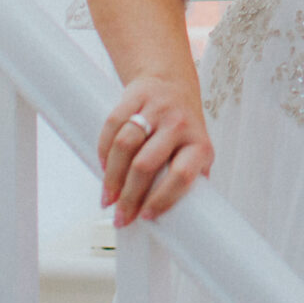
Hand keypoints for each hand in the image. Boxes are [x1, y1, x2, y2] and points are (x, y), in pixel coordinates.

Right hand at [99, 75, 212, 224]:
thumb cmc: (184, 127)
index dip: (162, 199)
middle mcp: (180, 124)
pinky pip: (112, 125)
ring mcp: (157, 108)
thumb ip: (190, 179)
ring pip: (125, 146)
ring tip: (108, 199)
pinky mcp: (135, 96)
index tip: (146, 216)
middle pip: (146, 165)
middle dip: (129, 197)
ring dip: (112, 178)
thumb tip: (183, 220)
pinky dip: (103, 151)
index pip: (182, 175)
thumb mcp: (196, 151)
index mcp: (199, 144)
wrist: (172, 81)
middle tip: (120, 217)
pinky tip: (103, 168)